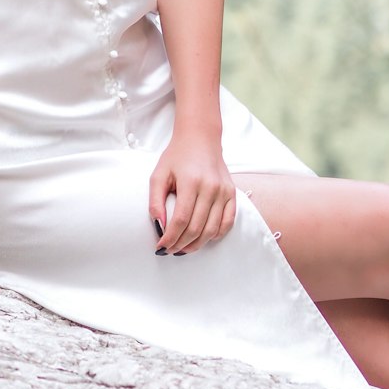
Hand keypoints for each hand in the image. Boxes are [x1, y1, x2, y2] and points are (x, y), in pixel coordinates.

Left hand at [148, 133, 235, 255]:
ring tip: (183, 248)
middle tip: (169, 250)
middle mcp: (210, 188)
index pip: (180, 220)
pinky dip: (215, 235)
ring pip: (211, 230)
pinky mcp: (232, 194)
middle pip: (196, 228)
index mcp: (191, 181)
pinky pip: (227, 223)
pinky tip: (203, 239)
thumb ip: (155, 201)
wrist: (201, 139)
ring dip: (196, 244)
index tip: (160, 246)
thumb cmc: (177, 156)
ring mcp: (224, 191)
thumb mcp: (159, 174)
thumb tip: (158, 226)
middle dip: (180, 244)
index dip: (169, 238)